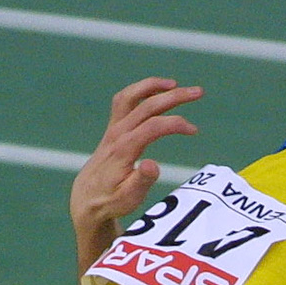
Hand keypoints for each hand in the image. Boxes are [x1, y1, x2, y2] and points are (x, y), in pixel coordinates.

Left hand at [70, 78, 202, 243]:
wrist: (86, 197)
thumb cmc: (111, 200)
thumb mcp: (128, 198)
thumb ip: (141, 181)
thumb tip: (153, 165)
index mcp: (124, 150)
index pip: (153, 126)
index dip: (175, 124)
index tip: (194, 130)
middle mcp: (118, 133)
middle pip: (147, 105)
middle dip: (174, 96)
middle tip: (199, 92)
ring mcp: (114, 128)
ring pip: (132, 96)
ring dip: (153, 86)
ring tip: (174, 84)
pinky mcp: (113, 127)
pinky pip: (125, 100)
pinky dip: (141, 91)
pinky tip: (156, 92)